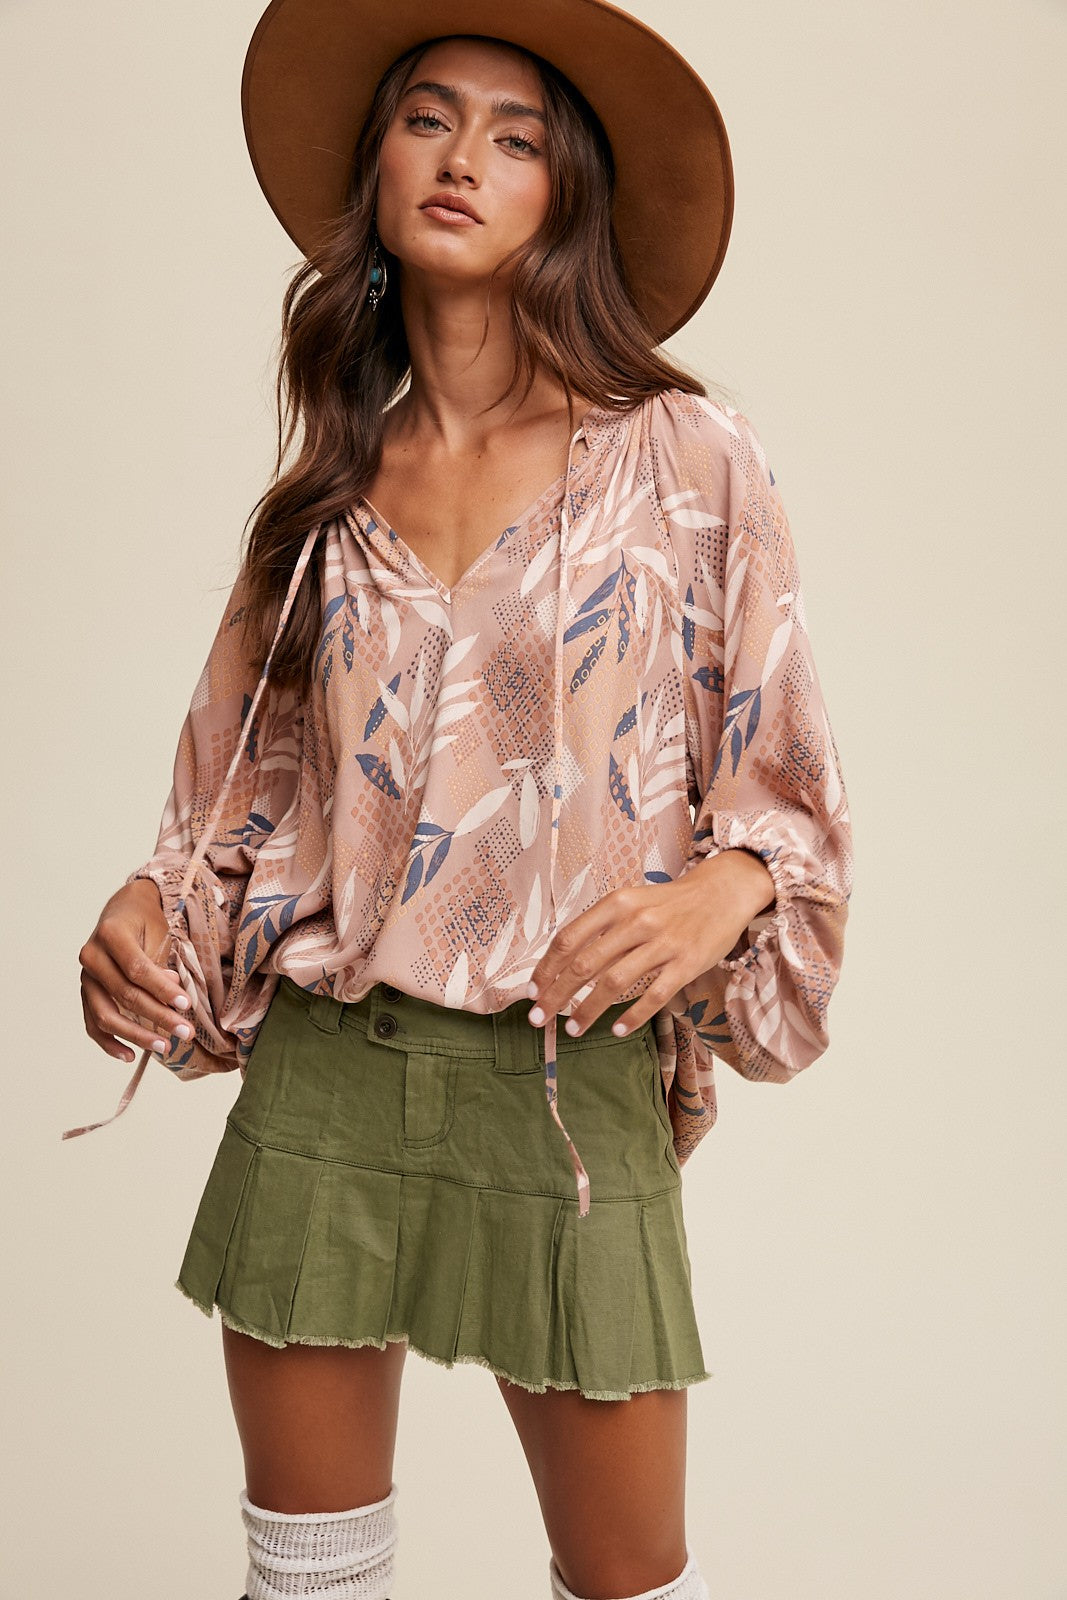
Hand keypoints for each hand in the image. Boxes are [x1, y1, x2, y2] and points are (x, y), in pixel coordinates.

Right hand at [78, 880, 193, 1063]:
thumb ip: (163, 966)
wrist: (124, 909)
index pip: (137, 970)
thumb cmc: (146, 920)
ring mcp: (85, 977)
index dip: (162, 990)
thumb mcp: (160, 932)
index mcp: (110, 934)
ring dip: (136, 1035)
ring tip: (164, 1046)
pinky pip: (92, 1024)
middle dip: (158, 1017)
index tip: (187, 1006)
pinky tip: (129, 1055)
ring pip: (105, 1015)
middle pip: (124, 995)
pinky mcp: (85, 993)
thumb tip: (174, 1000)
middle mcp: (92, 956)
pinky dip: (109, 1042)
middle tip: (186, 1032)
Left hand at [526, 848, 775, 1038]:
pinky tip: (616, 1029)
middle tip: (539, 1018)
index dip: (547, 968)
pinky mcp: (686, 963)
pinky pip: (654, 995)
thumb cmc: (669, 903)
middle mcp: (637, 921)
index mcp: (617, 903)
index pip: (569, 939)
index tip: (532, 991)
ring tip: (572, 1028)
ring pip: (614, 982)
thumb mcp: (631, 901)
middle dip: (556, 995)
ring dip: (588, 1010)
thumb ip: (601, 927)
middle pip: (585, 964)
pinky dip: (632, 1016)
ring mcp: (663, 943)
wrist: (721, 893)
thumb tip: (563, 962)